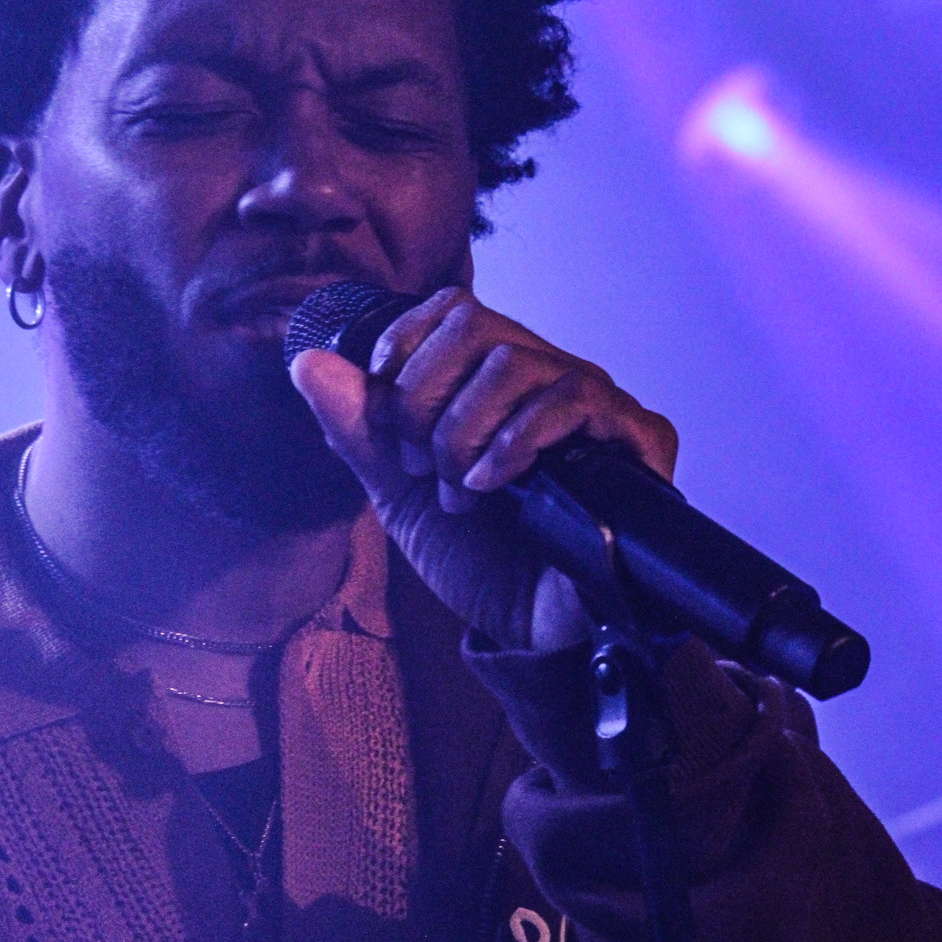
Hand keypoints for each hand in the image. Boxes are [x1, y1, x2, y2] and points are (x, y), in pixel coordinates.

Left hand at [289, 286, 677, 649]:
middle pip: (474, 325)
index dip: (404, 345)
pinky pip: (574, 398)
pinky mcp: (636, 438)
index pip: (452, 309)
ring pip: (515, 361)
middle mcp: (549, 379)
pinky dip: (515, 440)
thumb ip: (358, 428)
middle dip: (424, 398)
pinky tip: (493, 485)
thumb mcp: (399, 490)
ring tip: (460, 491)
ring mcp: (596, 405)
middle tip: (420, 464)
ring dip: (465, 431)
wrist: (532, 632)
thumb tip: (305, 361)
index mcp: (496, 380)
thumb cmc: (478, 558)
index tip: (383, 408)